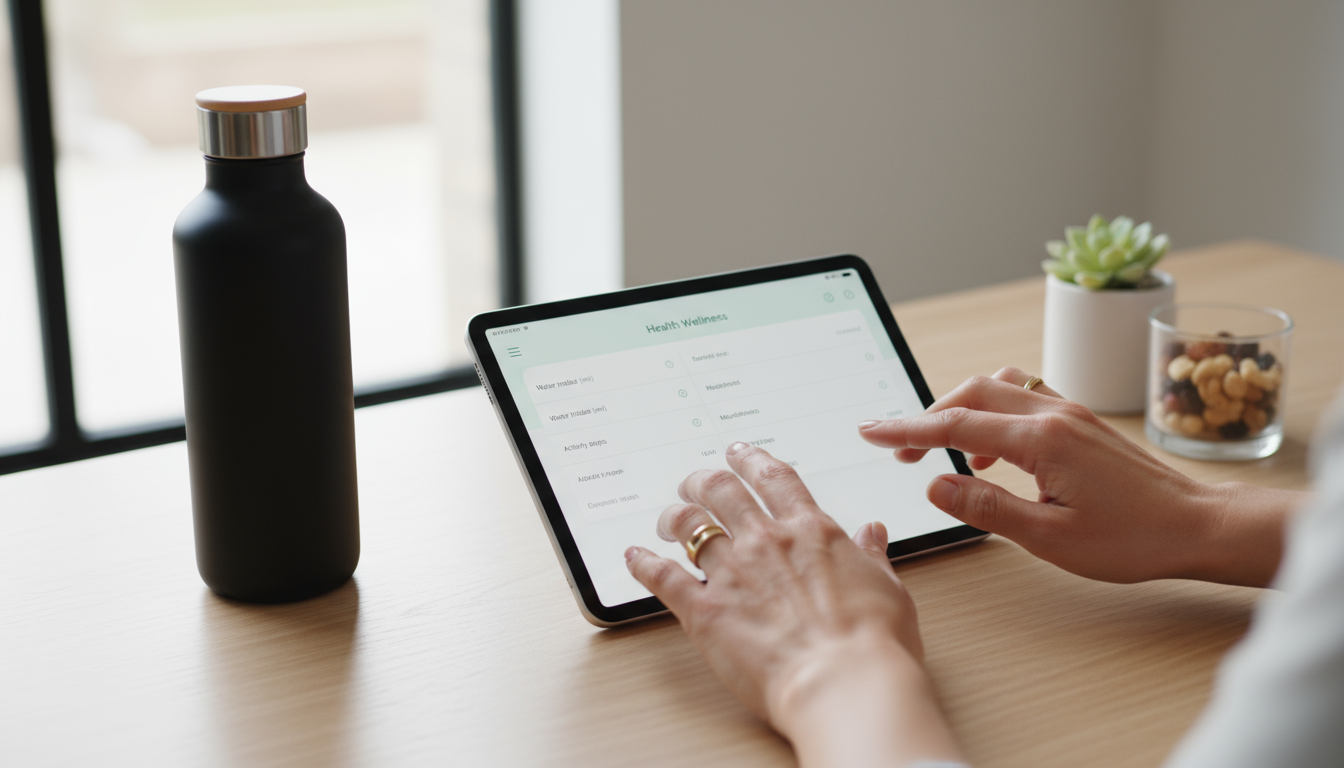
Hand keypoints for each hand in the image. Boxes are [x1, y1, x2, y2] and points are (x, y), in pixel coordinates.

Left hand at [625, 441, 964, 766]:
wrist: (844, 684)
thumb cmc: (871, 644)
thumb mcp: (887, 588)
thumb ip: (871, 556)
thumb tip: (873, 533)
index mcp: (811, 531)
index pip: (774, 478)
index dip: (751, 459)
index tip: (738, 453)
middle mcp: (766, 542)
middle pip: (721, 491)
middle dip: (703, 480)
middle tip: (694, 481)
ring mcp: (732, 573)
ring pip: (689, 526)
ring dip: (674, 517)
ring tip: (668, 519)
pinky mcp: (705, 610)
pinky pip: (662, 576)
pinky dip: (643, 564)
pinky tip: (634, 557)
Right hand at [860, 367, 1297, 586]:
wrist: (1199, 526)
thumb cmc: (1133, 539)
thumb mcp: (1049, 537)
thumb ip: (986, 507)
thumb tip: (936, 485)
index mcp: (1042, 440)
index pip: (955, 424)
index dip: (906, 429)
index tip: (871, 431)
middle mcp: (1054, 414)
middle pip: (971, 391)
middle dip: (928, 416)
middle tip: (898, 449)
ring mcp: (1070, 413)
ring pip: (999, 387)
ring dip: (963, 409)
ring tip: (946, 451)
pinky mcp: (1081, 422)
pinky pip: (1025, 398)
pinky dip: (994, 414)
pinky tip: (994, 454)